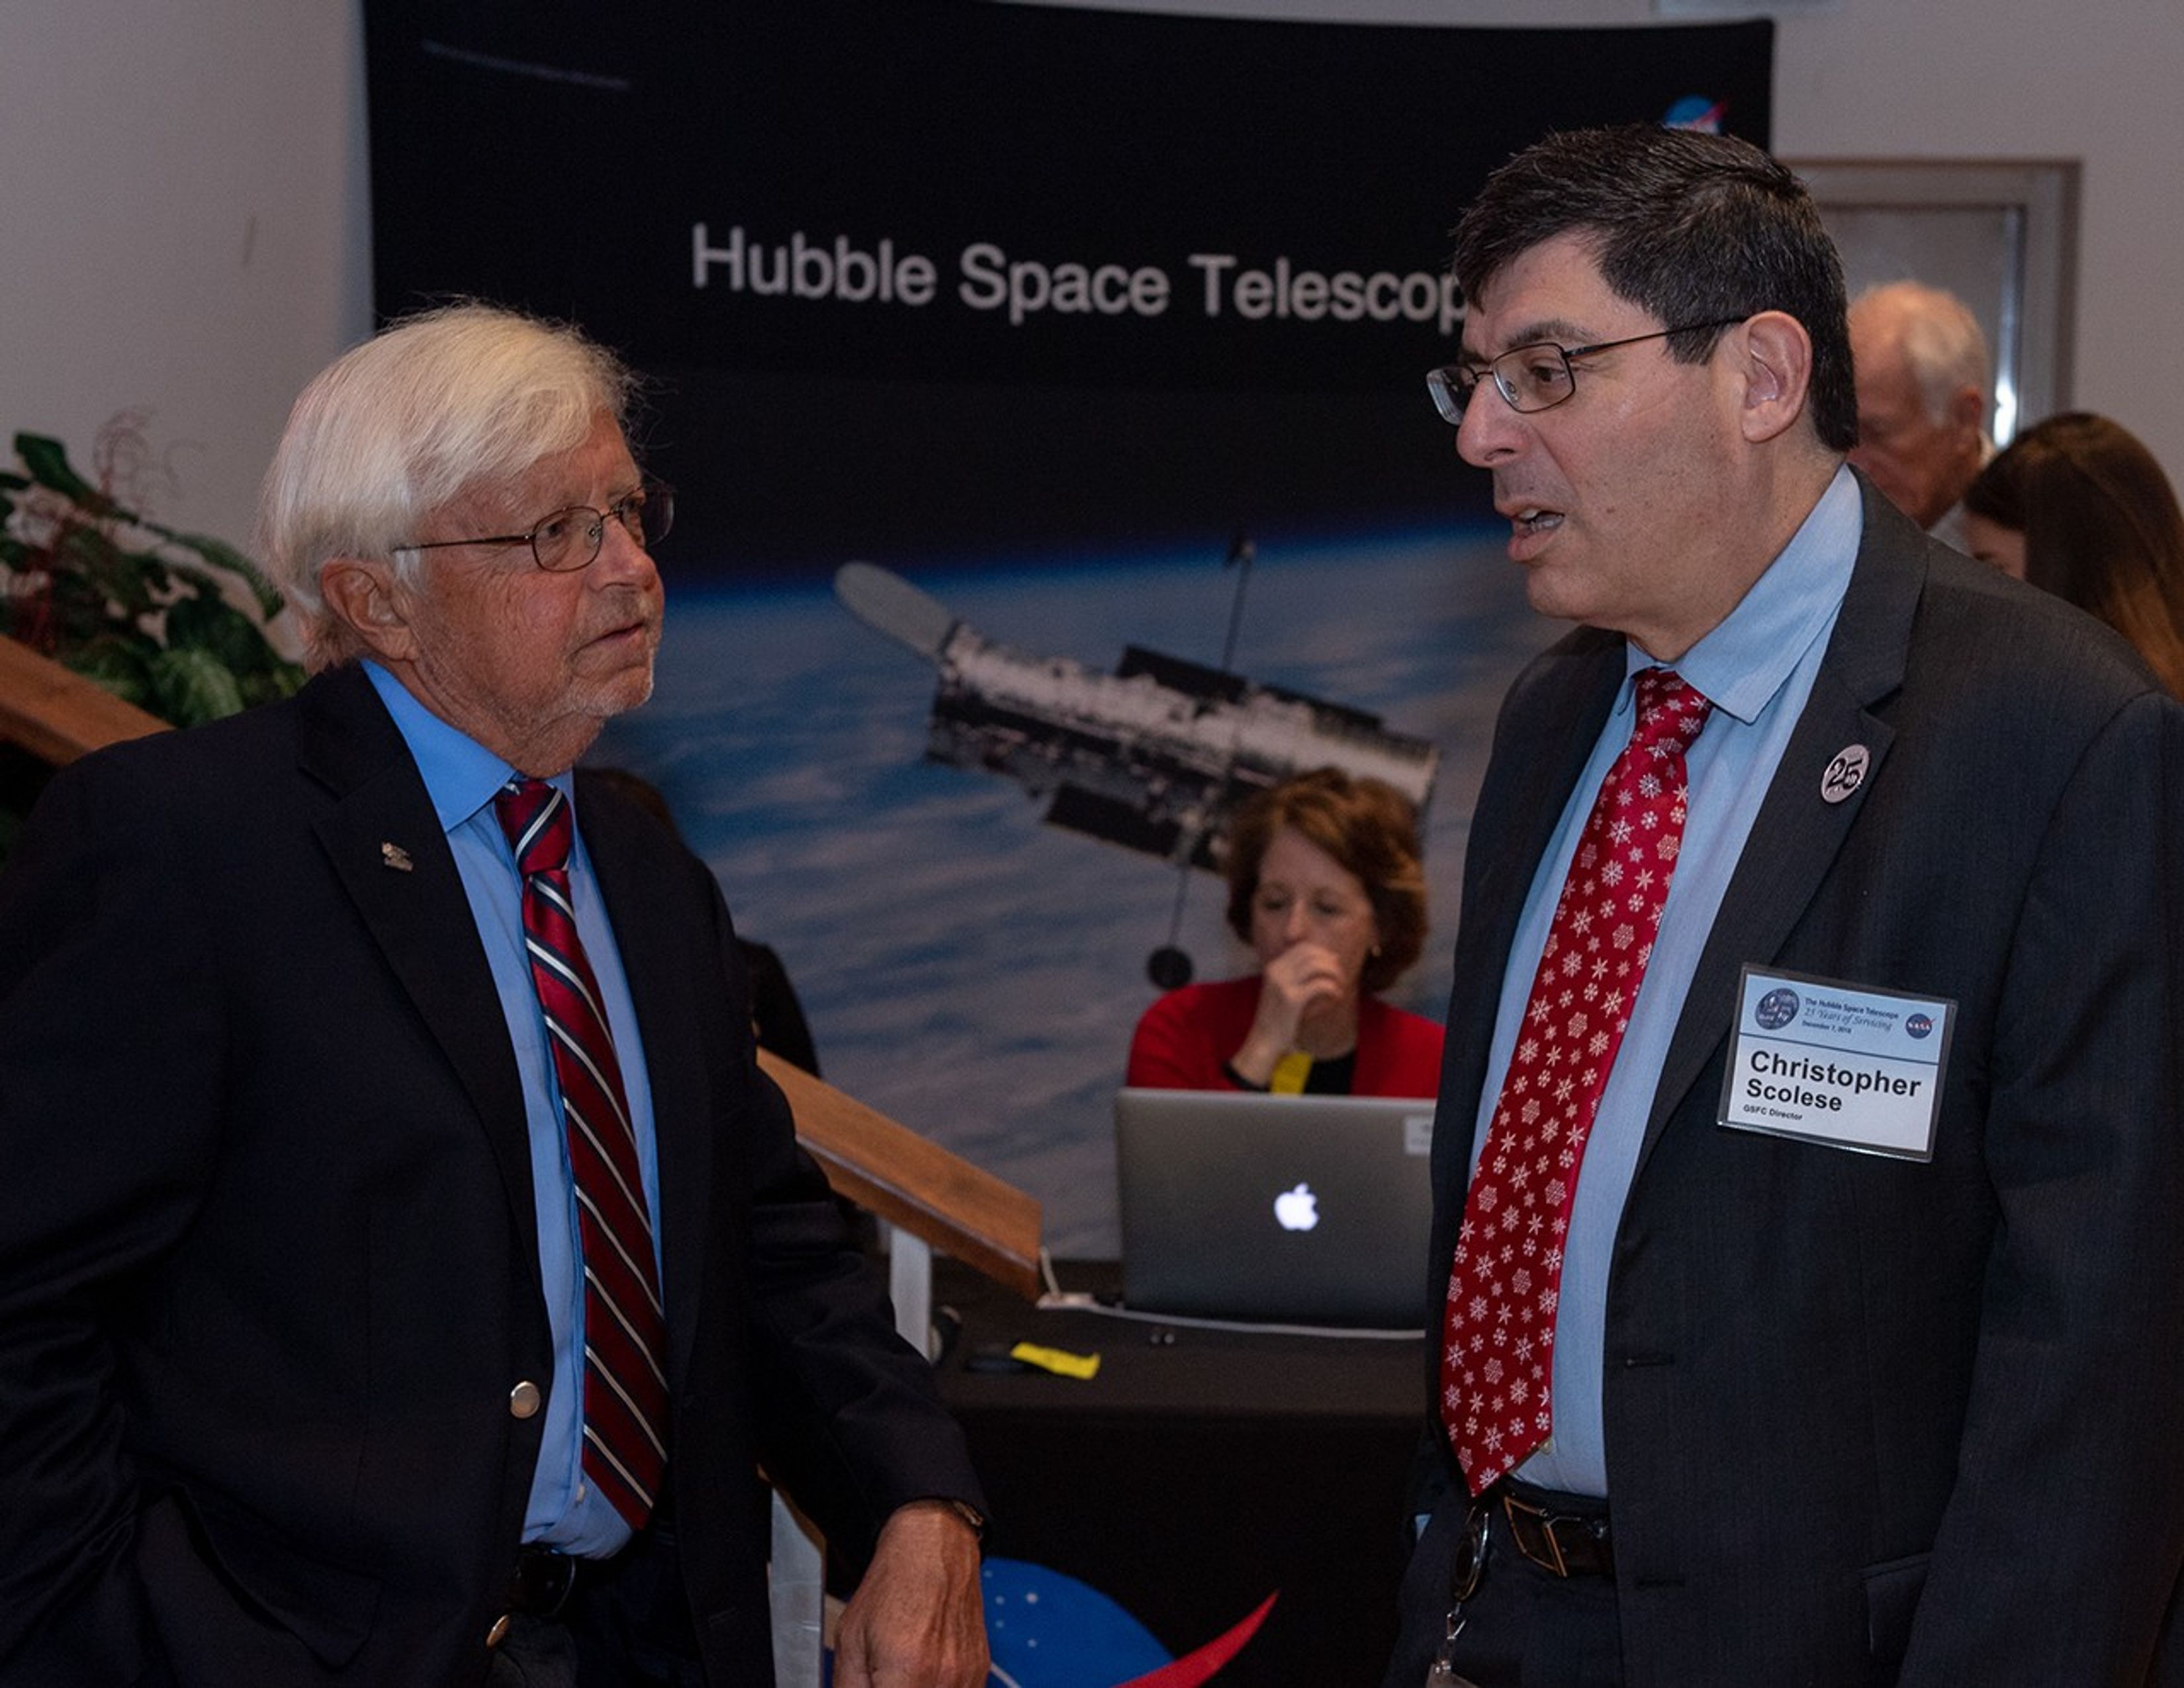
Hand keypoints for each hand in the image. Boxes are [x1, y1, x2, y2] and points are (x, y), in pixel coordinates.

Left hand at [832, 1502, 987, 1687]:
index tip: (871, 1686)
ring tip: (899, 1675)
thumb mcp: (850, 1640)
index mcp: (908, 1671)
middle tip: (882, 1679)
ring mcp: (967, 1677)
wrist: (933, 1549)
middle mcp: (944, 1678)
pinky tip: (920, 1674)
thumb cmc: (892, 1586)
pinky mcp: (979, 1672)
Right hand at [1230, 943, 1350, 1083]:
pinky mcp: (1292, 999)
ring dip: (1334, 973)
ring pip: (1317, 965)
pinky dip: (1333, 988)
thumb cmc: (1278, 1019)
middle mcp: (1276, 971)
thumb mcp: (1282, 991)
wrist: (1263, 1041)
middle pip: (1311, 953)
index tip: (1335, 964)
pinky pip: (1320, 985)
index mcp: (1273, 967)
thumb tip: (1327, 960)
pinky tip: (1337, 996)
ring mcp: (1282, 984)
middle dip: (1330, 961)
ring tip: (1340, 985)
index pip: (1303, 948)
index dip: (1322, 953)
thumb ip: (1297, 976)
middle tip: (1340, 975)